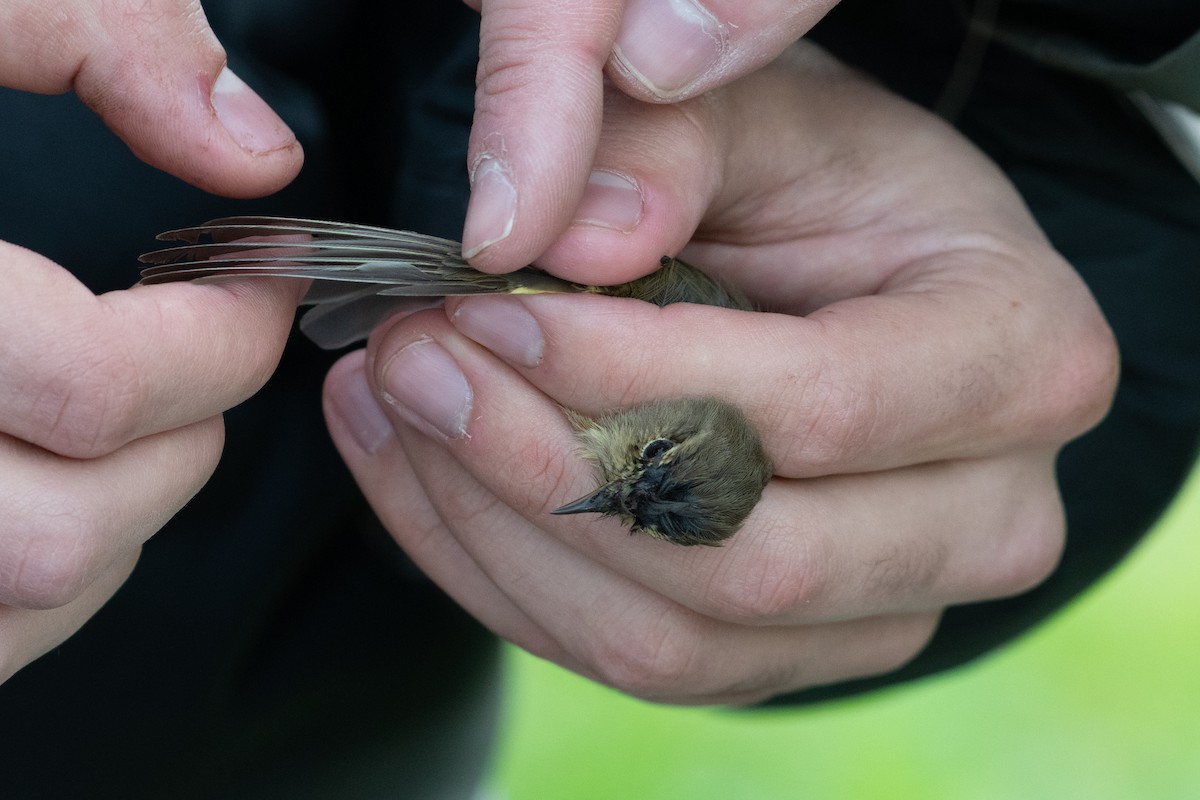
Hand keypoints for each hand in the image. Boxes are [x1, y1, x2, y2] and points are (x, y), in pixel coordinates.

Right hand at [0, 0, 303, 681]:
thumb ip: (88, 29)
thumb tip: (248, 149)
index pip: (93, 387)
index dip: (225, 342)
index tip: (260, 286)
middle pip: (63, 534)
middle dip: (184, 445)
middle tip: (205, 358)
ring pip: (19, 604)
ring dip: (122, 516)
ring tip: (132, 416)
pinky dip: (45, 579)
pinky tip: (50, 480)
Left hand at [323, 43, 1117, 703]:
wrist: (864, 281)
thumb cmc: (832, 185)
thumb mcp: (774, 116)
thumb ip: (675, 146)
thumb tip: (567, 240)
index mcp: (1024, 359)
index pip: (819, 410)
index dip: (630, 373)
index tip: (486, 313)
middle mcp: (989, 515)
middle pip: (746, 559)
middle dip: (542, 464)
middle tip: (414, 361)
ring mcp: (890, 608)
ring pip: (670, 638)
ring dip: (500, 529)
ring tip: (397, 408)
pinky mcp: (795, 650)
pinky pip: (635, 657)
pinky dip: (505, 573)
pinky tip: (425, 470)